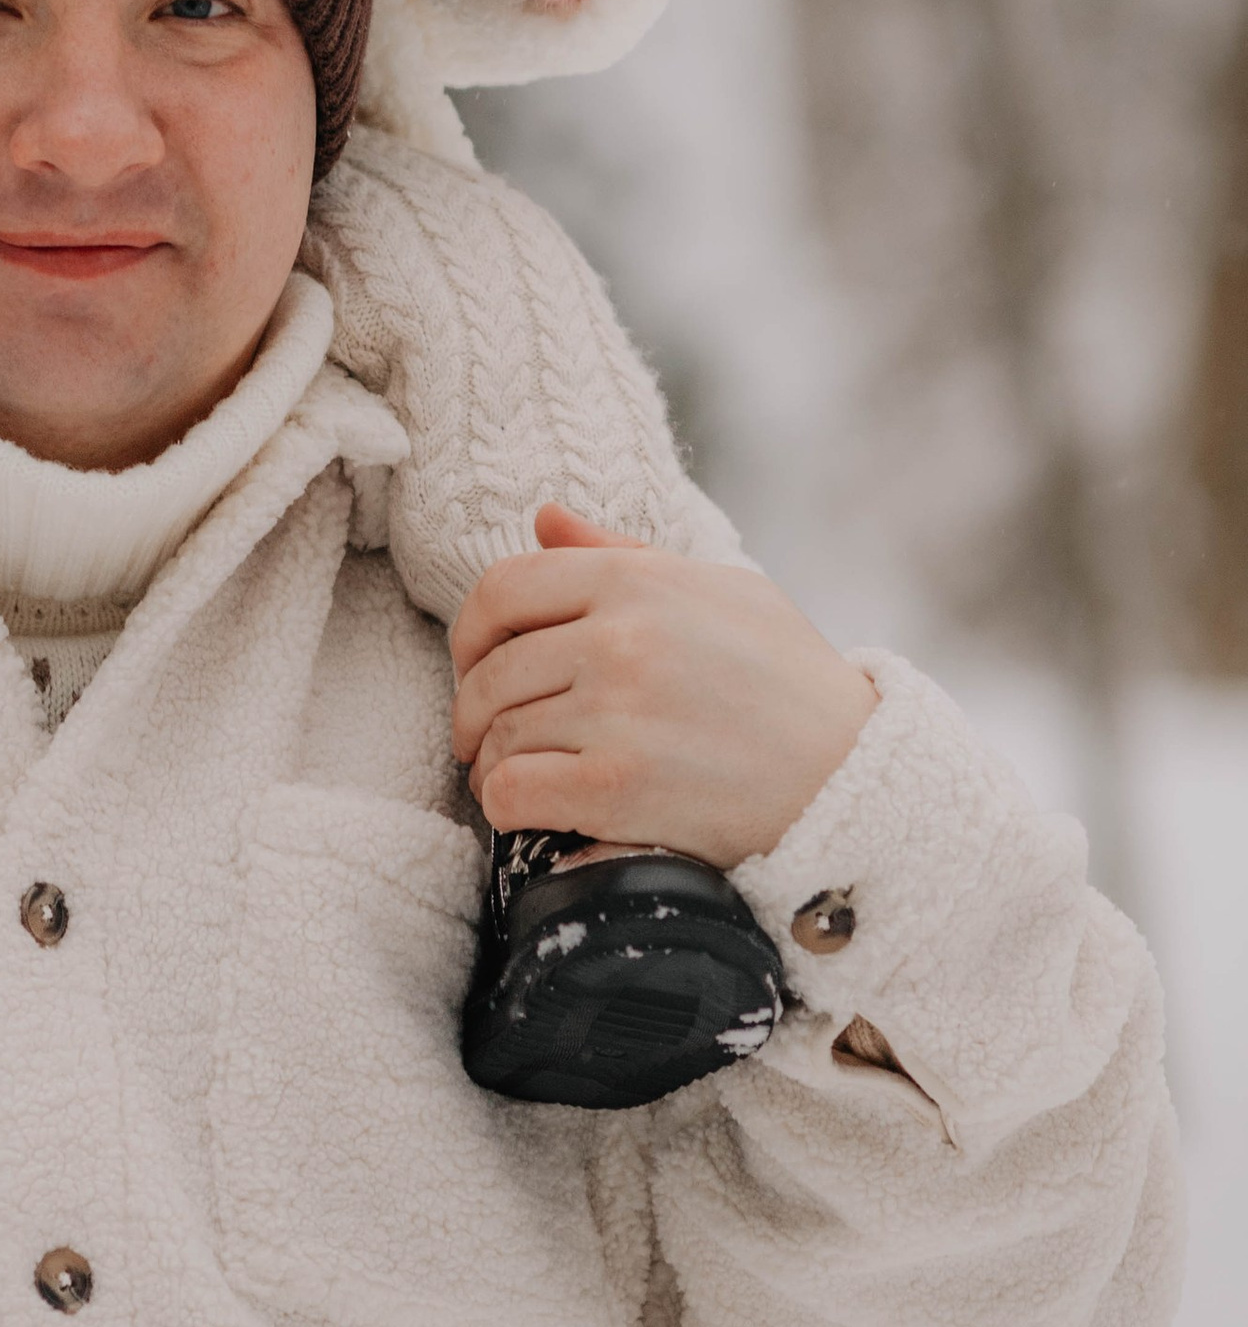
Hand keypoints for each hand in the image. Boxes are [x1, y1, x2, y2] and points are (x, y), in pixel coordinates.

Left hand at [449, 505, 875, 868]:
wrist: (856, 776)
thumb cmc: (788, 681)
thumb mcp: (719, 591)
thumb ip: (622, 553)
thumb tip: (543, 518)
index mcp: (634, 580)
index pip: (502, 588)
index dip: (471, 632)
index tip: (477, 665)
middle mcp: (617, 637)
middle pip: (492, 670)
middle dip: (475, 709)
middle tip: (486, 737)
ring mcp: (617, 713)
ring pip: (499, 735)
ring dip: (492, 763)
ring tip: (513, 774)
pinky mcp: (620, 788)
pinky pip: (515, 792)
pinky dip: (505, 805)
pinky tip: (528, 808)